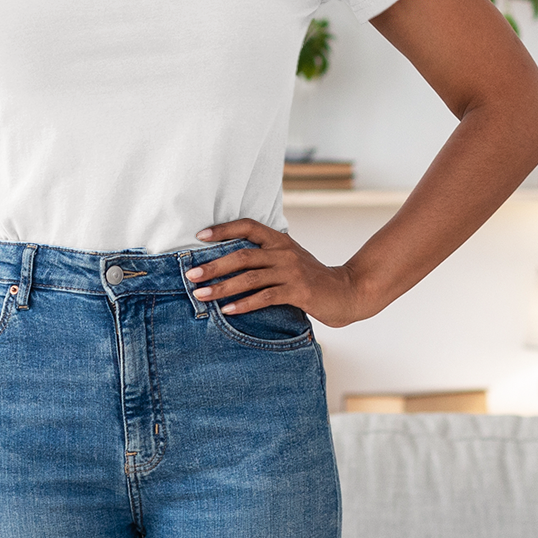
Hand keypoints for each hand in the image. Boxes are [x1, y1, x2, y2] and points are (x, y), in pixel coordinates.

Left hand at [188, 219, 371, 328]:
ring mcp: (291, 271)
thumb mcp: (289, 260)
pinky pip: (265, 297)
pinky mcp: (298, 291)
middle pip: (242, 255)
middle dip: (213, 266)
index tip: (200, 236)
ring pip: (249, 277)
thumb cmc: (312, 278)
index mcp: (280, 240)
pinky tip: (227, 311)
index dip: (224, 229)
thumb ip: (266, 257)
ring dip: (222, 287)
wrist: (347, 292)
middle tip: (191, 275)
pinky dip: (243, 304)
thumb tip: (229, 260)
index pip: (248, 226)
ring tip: (201, 295)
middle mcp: (284, 252)